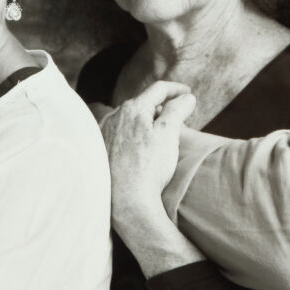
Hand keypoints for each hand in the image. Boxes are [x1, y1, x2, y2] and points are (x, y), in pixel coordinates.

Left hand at [100, 81, 195, 236]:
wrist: (126, 201)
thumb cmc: (150, 167)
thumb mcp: (169, 134)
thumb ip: (177, 109)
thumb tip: (186, 97)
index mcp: (133, 108)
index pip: (159, 89)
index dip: (177, 89)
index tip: (188, 94)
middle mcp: (114, 116)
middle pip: (143, 102)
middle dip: (162, 105)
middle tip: (178, 115)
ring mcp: (104, 132)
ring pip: (130, 118)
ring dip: (146, 119)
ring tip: (160, 131)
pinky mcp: (100, 149)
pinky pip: (119, 132)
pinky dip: (133, 132)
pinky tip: (140, 146)